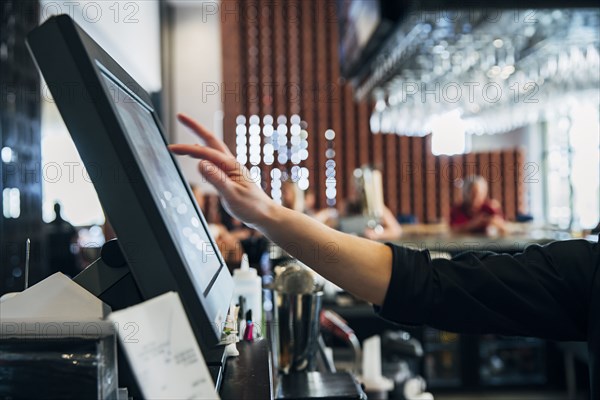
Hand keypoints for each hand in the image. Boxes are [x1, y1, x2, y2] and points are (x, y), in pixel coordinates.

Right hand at [169, 114, 275, 228]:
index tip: (171, 148)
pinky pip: (213, 160)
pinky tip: (198, 157)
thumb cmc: (251, 207)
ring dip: (197, 138)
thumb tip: (200, 163)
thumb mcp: (232, 195)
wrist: (265, 215)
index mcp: (231, 165)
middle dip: (195, 127)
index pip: (205, 153)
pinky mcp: (229, 176)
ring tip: (185, 130)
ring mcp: (230, 169)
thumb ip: (217, 179)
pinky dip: (203, 153)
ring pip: (211, 148)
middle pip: (210, 140)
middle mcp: (230, 163)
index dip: (187, 149)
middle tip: (181, 116)